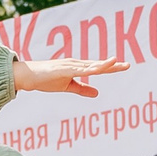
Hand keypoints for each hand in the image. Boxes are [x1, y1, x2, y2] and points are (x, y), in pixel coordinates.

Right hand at [13, 57, 127, 97]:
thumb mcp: (67, 86)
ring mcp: (69, 66)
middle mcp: (76, 64)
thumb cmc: (46, 79)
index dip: (112, 67)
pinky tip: (96, 69)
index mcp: (78, 68)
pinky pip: (77, 70)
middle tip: (128, 65)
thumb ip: (82, 89)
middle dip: (112, 65)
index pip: (98, 68)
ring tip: (115, 62)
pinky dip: (87, 69)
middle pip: (97, 65)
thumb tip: (98, 93)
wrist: (28, 76)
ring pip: (89, 66)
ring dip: (102, 64)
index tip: (125, 66)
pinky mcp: (62, 70)